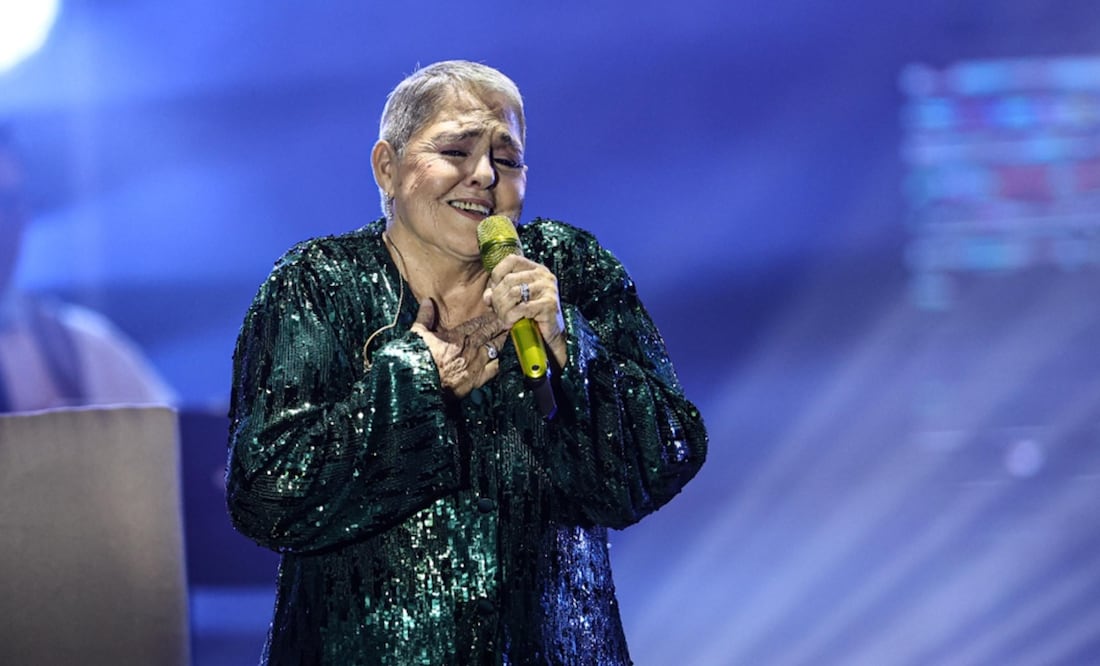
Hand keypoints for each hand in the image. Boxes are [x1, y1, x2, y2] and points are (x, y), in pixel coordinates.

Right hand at [411, 298, 506, 399]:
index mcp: (457, 336)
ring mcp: (475, 365)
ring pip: (495, 349)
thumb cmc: (417, 360)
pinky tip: (499, 359)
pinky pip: (493, 369)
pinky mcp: (476, 380)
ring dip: (501, 341)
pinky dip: (497, 362)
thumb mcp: (417, 334)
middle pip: (489, 333)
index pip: (478, 323)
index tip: (495, 312)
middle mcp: (470, 349)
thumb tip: (427, 301)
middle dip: (499, 325)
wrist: (419, 385)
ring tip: (506, 334)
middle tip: (508, 319)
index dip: (488, 317)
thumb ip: (425, 317)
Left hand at [482, 254, 566, 369]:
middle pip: (509, 279)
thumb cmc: (530, 316)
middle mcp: (543, 275)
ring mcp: (548, 288)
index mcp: (535, 269)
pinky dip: (512, 317)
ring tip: (504, 318)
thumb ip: (498, 293)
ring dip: (503, 309)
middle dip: (498, 298)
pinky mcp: (549, 304)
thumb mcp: (512, 300)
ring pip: (514, 292)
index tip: (495, 291)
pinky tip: (512, 323)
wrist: (550, 334)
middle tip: (497, 311)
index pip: (511, 260)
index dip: (497, 274)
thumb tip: (487, 296)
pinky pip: (522, 308)